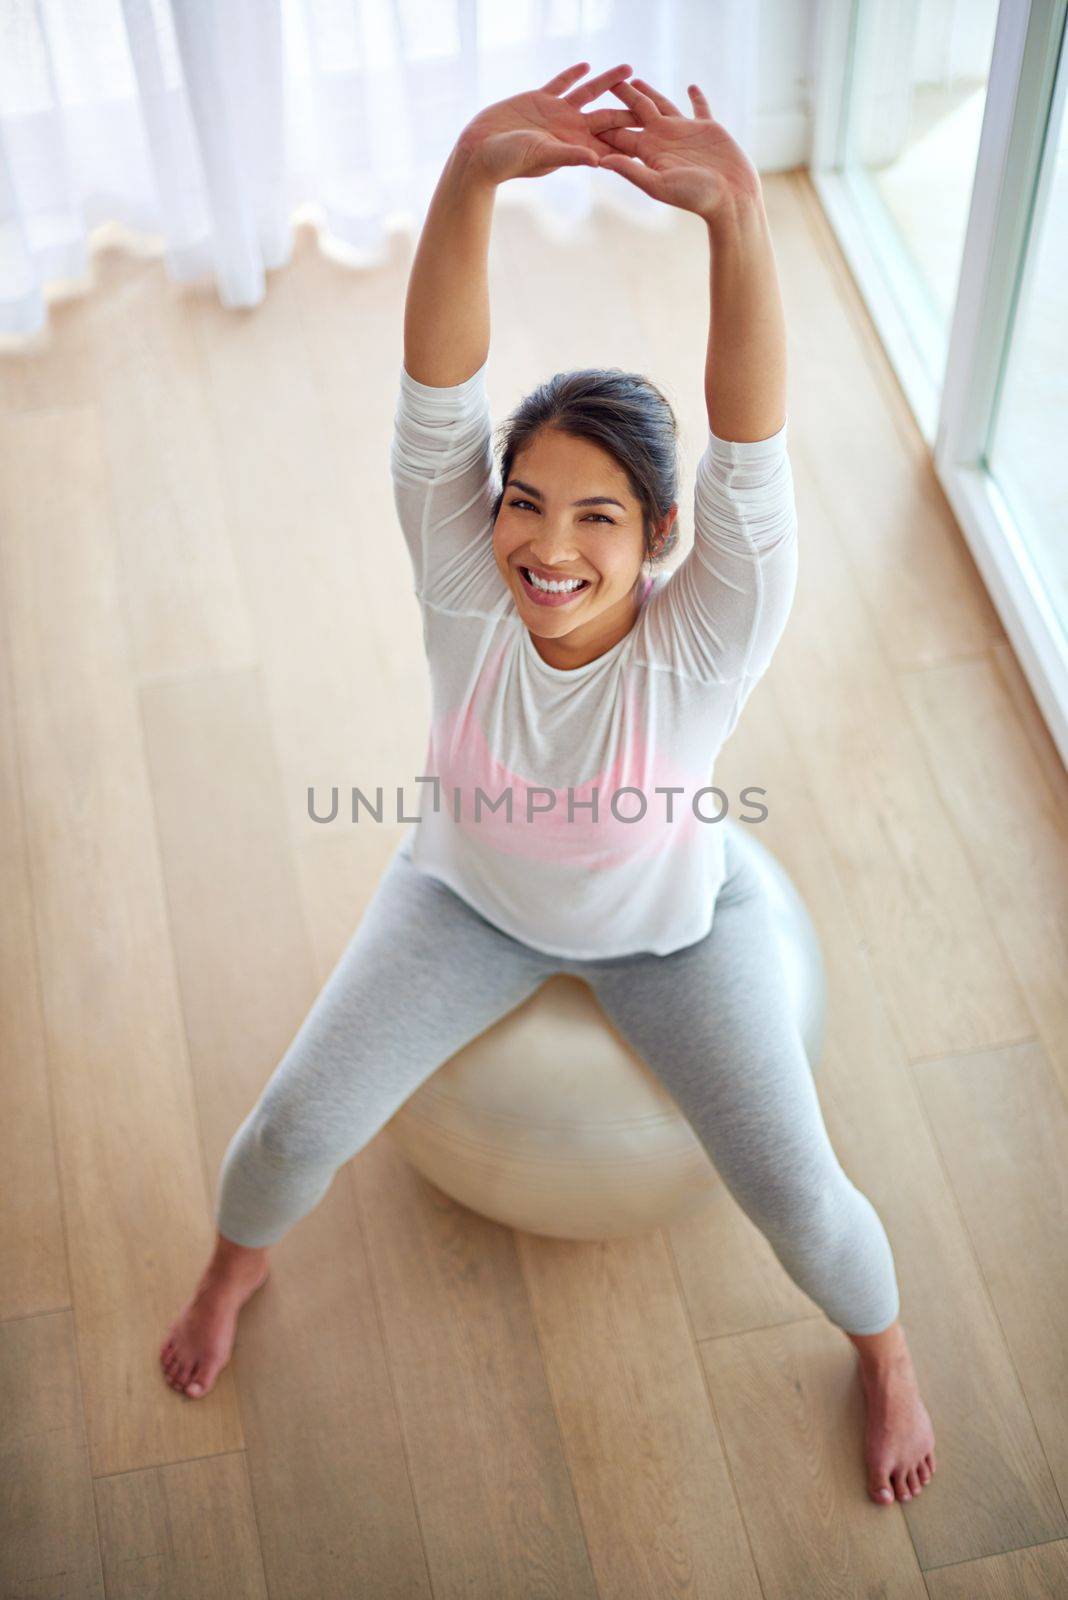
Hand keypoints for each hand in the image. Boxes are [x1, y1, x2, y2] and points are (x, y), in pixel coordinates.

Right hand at [456, 61, 638, 184]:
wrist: (481, 151)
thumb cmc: (510, 161)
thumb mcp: (543, 157)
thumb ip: (570, 156)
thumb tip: (599, 161)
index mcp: (575, 147)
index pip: (610, 141)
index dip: (632, 135)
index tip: (655, 129)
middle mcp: (570, 130)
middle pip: (607, 116)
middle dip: (630, 107)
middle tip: (654, 97)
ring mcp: (556, 114)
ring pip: (589, 94)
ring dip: (609, 82)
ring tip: (630, 69)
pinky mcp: (539, 100)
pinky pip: (562, 84)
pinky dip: (574, 75)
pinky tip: (587, 66)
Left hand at [596, 77, 761, 221]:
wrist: (730, 197)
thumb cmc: (695, 196)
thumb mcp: (658, 185)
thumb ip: (631, 171)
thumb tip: (600, 161)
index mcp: (649, 153)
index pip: (620, 135)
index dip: (604, 123)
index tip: (585, 110)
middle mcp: (663, 140)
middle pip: (637, 114)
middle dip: (622, 99)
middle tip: (605, 82)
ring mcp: (684, 133)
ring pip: (662, 105)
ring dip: (649, 93)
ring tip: (634, 80)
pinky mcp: (707, 128)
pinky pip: (700, 108)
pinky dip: (697, 98)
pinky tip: (692, 86)